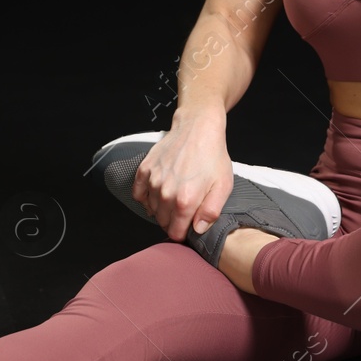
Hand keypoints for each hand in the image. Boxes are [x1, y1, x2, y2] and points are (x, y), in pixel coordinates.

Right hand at [132, 117, 234, 241]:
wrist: (198, 127)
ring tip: (174, 198)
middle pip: (163, 222)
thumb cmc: (213, 155)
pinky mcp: (144, 170)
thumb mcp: (223, 185)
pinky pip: (138, 194)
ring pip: (151, 209)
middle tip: (184, 210)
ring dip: (161, 209)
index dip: (183, 232)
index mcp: (186, 201)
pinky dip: (145, 198)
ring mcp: (153, 181)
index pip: (176, 232)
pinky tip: (157, 193)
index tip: (188, 226)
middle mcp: (166, 193)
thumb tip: (199, 229)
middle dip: (173, 221)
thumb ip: (211, 211)